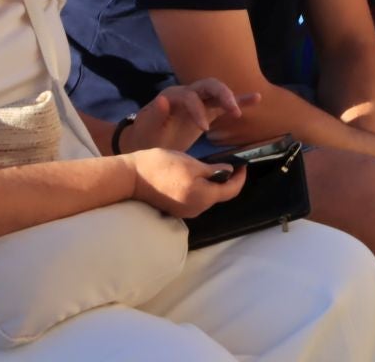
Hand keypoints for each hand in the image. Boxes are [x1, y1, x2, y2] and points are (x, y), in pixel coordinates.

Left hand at [123, 79, 257, 152]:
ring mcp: (198, 101)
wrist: (145, 143)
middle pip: (208, 86)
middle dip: (222, 95)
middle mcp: (187, 93)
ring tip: (240, 111)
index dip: (198, 110)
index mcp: (173, 96)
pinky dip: (239, 100)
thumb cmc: (144, 138)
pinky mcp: (206, 111)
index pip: (191, 96)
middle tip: (233, 111)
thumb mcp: (145, 130)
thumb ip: (153, 115)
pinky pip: (223, 104)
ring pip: (218, 92)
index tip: (204, 129)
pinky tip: (256, 98)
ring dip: (231, 98)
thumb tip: (163, 99)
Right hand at [128, 147, 245, 217]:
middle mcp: (196, 209)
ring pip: (208, 198)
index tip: (242, 165)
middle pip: (219, 196)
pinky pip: (196, 199)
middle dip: (227, 181)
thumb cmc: (162, 165)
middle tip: (229, 164)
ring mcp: (185, 212)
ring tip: (213, 168)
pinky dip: (202, 189)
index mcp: (202, 197)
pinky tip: (197, 176)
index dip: (240, 178)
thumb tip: (229, 172)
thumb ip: (213, 170)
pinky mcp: (176, 210)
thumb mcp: (191, 163)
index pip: (231, 191)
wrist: (132, 177)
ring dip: (213, 184)